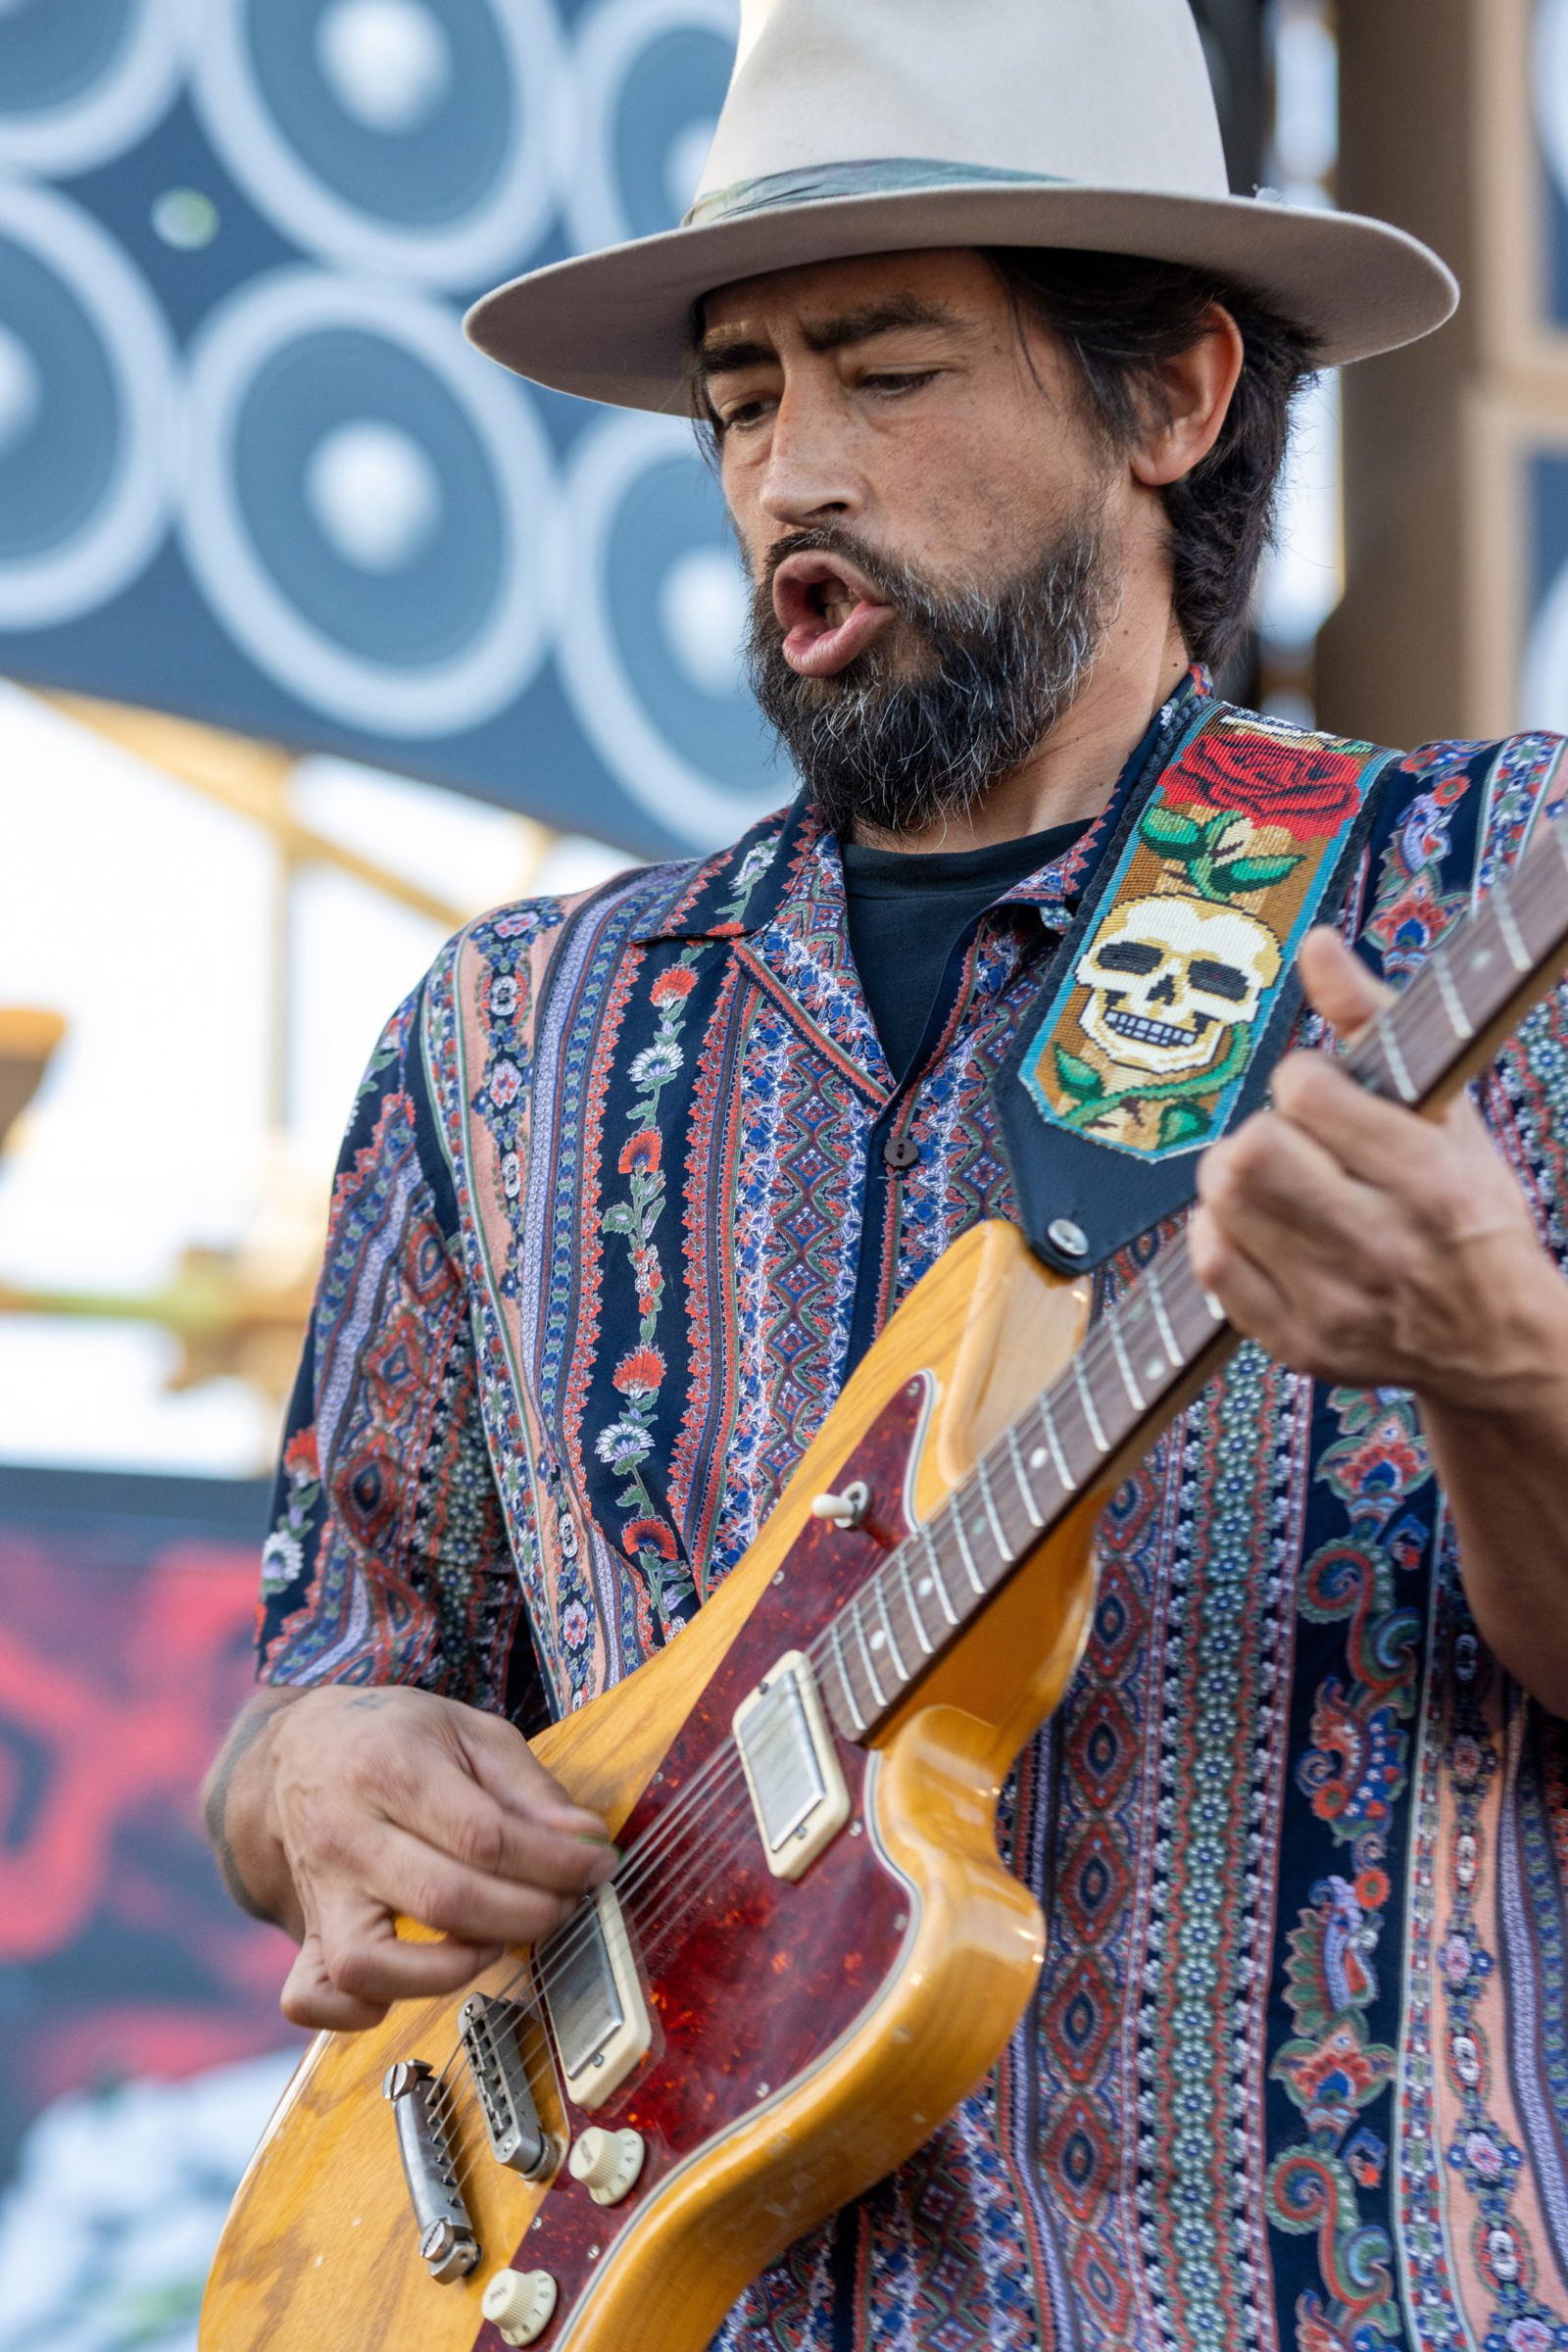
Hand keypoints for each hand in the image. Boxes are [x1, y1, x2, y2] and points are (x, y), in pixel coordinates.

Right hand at [262, 1684, 615, 2030]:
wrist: (298, 1751)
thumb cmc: (395, 1739)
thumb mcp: (468, 1730)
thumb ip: (529, 1786)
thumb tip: (587, 1841)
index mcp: (390, 1769)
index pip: (482, 1836)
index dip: (554, 1862)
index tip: (597, 1865)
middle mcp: (345, 1836)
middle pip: (442, 1900)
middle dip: (526, 1914)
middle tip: (564, 1904)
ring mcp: (319, 1893)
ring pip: (369, 1964)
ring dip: (450, 1970)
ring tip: (494, 1939)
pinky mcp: (305, 1935)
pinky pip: (315, 1999)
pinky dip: (362, 2011)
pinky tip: (417, 1980)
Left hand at [1189, 926, 1567, 1411]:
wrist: (1495, 1343)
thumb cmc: (1467, 1213)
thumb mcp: (1447, 1111)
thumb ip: (1374, 1023)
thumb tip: (1317, 945)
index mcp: (1430, 1180)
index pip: (1308, 1093)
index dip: (1305, 1081)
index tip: (1326, 1098)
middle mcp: (1383, 1246)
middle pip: (1251, 1154)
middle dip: (1262, 1132)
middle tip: (1290, 1142)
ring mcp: (1336, 1303)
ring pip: (1224, 1204)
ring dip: (1236, 1178)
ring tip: (1277, 1183)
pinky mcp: (1299, 1344)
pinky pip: (1212, 1265)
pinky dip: (1221, 1232)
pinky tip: (1259, 1227)